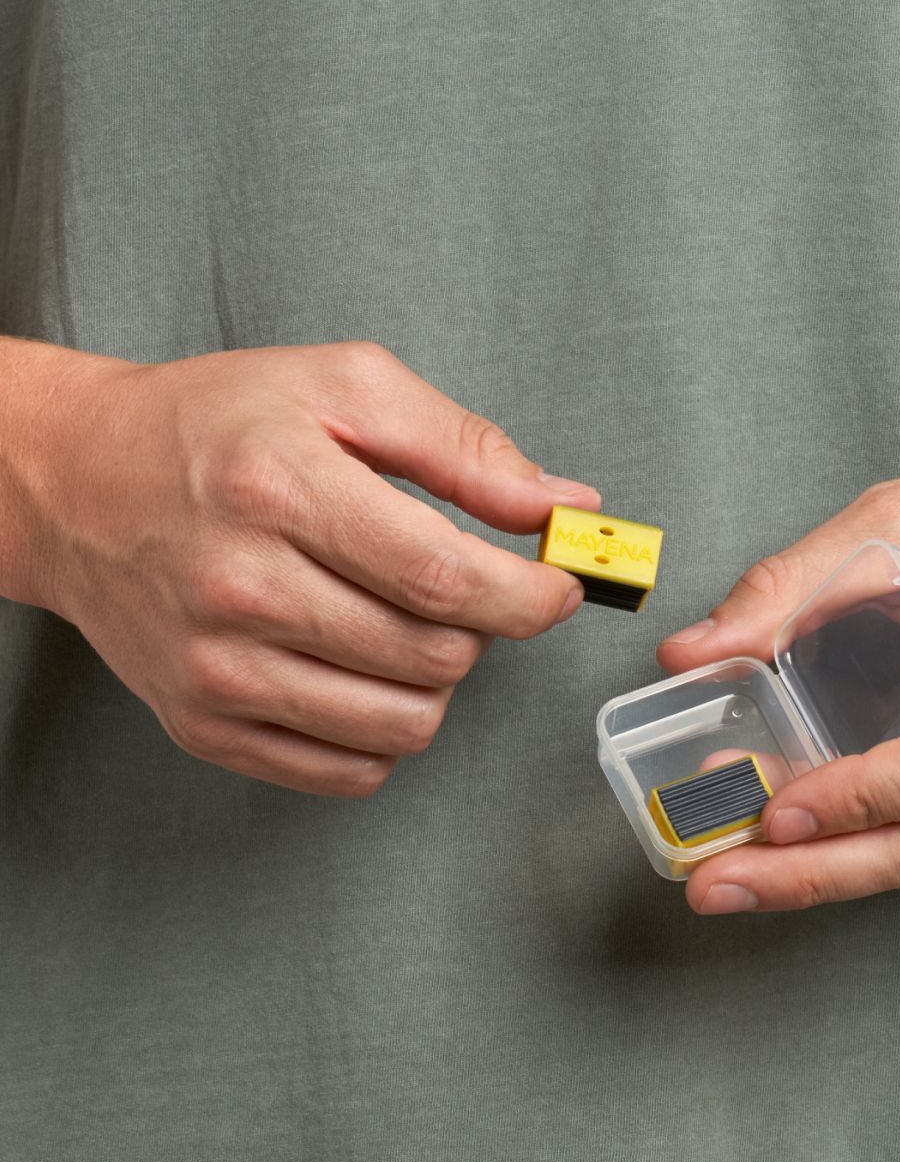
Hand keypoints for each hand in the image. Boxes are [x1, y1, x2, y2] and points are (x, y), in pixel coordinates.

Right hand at [15, 341, 598, 794]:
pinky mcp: (205, 725)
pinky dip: (383, 731)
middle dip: (482, 629)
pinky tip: (364, 672)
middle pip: (435, 658)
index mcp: (281, 490)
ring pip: (404, 726)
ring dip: (436, 682)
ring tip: (405, 626)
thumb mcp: (343, 390)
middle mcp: (241, 590)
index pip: (445, 578)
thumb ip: (464, 448)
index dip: (530, 595)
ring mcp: (217, 670)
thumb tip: (561, 507)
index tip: (558, 588)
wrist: (76, 483)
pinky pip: (349, 771)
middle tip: (459, 589)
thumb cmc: (214, 427)